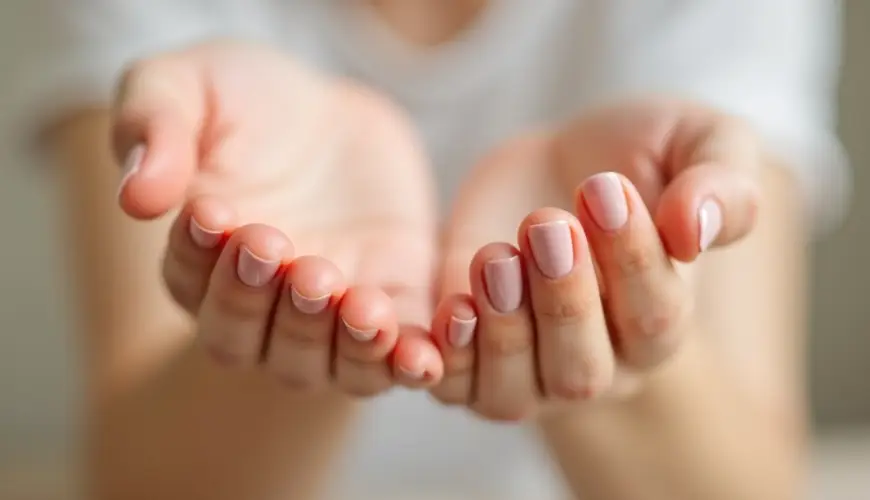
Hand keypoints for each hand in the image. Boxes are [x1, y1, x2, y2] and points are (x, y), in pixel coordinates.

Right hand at [113, 41, 442, 395]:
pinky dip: (407, 363)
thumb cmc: (245, 99)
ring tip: (356, 304)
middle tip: (281, 249)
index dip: (200, 255)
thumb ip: (155, 127)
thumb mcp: (189, 85)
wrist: (332, 111)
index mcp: (200, 264)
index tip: (215, 211)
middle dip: (263, 301)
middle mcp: (258, 307)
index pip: (189, 282)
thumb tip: (137, 197)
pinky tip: (423, 358)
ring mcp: (326, 317)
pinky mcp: (391, 305)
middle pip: (249, 339)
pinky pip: (396, 356)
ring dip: (337, 343)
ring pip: (319, 364)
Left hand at [429, 101, 761, 420]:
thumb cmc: (635, 155)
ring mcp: (527, 367)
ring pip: (517, 391)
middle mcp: (596, 361)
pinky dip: (452, 359)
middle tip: (546, 223)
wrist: (554, 161)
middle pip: (583, 370)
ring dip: (505, 330)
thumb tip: (697, 231)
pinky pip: (458, 386)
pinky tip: (454, 306)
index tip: (605, 187)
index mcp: (659, 322)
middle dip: (564, 302)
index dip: (633, 260)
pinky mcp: (467, 353)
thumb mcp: (697, 142)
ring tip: (496, 258)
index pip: (655, 318)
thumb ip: (721, 183)